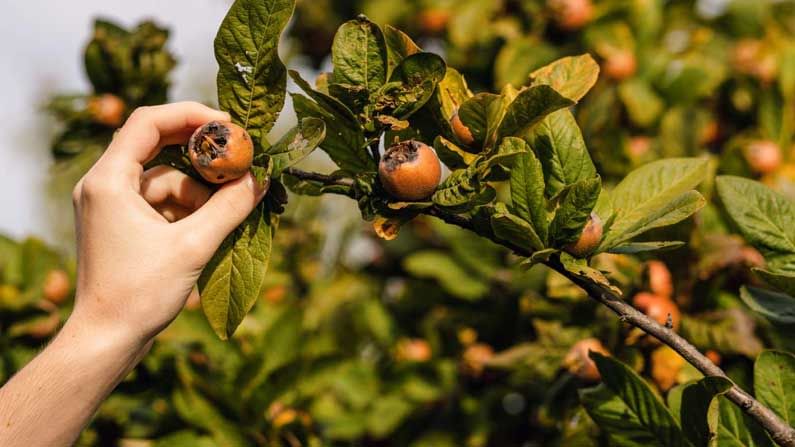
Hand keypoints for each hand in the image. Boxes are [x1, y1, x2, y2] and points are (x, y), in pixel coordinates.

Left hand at [70, 102, 267, 344]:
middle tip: (240, 161)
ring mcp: (112, 205)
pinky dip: (190, 209)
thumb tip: (260, 180)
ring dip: (200, 192)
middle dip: (202, 156)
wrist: (107, 340)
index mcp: (109, 180)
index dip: (191, 116)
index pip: (148, 122)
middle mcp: (104, 184)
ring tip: (232, 210)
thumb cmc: (139, 294)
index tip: (229, 127)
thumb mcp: (192, 246)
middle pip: (158, 147)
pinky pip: (162, 202)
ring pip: (166, 179)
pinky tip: (214, 226)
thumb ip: (229, 208)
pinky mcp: (123, 224)